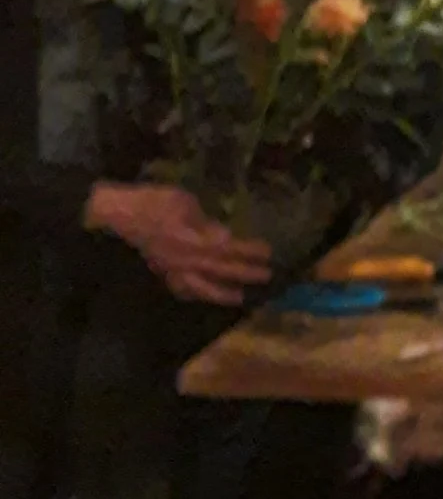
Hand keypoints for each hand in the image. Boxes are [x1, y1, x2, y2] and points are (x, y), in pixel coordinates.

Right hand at [86, 183, 272, 302]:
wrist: (119, 214)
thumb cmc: (153, 201)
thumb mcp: (182, 200)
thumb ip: (204, 221)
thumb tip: (225, 237)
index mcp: (190, 239)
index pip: (225, 247)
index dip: (246, 250)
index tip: (266, 252)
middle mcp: (183, 258)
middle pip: (218, 268)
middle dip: (244, 271)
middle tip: (267, 274)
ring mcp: (171, 268)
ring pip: (200, 285)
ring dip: (222, 292)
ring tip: (241, 298)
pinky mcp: (162, 271)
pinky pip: (180, 288)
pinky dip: (196, 294)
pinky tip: (205, 296)